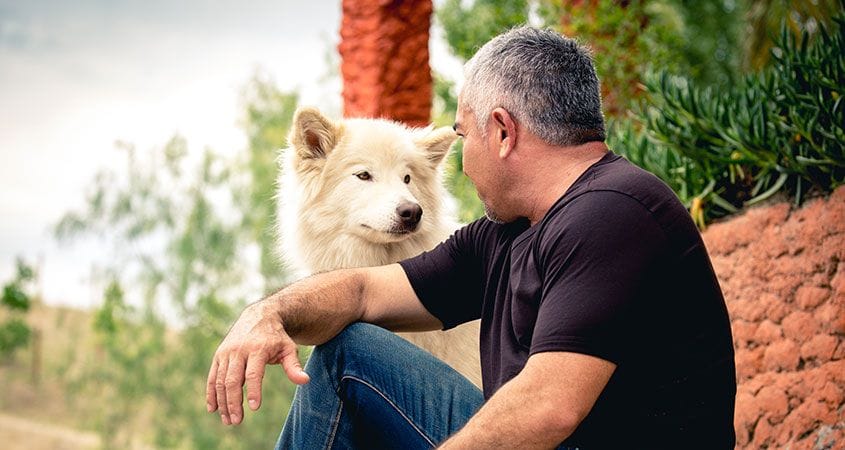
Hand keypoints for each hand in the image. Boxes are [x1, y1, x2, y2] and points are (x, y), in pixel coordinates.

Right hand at [206, 301, 309, 425]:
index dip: (253, 390)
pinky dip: (211, 393)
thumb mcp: (289, 348)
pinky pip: (212, 377)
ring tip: (228, 420)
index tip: (254, 408)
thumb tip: (305, 381)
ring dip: (222, 402)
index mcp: (258, 348)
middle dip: (233, 402)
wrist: (259, 316)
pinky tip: (213, 409)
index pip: (253, 373)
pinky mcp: (219, 355)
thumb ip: (294, 366)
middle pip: (233, 380)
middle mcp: (239, 350)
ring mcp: (226, 352)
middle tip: (236, 421)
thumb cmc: (277, 337)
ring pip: (221, 381)